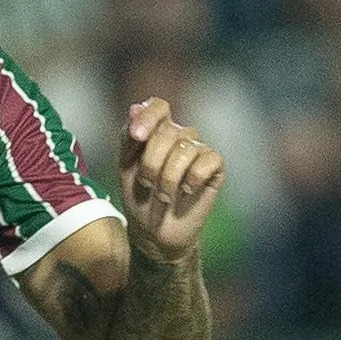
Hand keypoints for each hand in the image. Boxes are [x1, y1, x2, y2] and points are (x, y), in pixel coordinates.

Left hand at [119, 98, 224, 264]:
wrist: (154, 233)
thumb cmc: (139, 198)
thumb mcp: (125, 167)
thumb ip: (129, 137)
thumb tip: (135, 108)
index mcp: (156, 130)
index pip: (158, 106)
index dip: (149, 117)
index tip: (137, 137)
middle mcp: (179, 135)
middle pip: (168, 131)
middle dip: (151, 162)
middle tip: (146, 185)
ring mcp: (198, 149)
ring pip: (185, 148)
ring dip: (168, 177)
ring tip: (163, 196)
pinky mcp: (214, 166)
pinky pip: (208, 160)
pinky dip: (193, 179)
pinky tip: (187, 191)